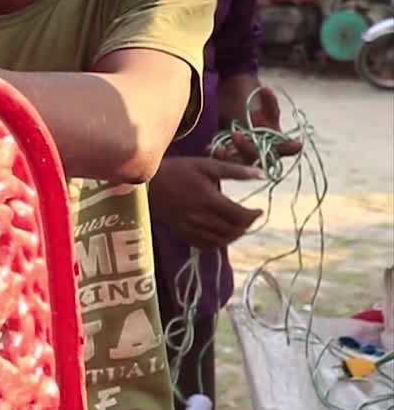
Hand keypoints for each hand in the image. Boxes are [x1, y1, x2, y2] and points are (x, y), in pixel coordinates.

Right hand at [149, 157, 264, 248]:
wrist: (146, 183)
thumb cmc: (177, 170)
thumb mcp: (207, 165)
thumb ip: (236, 171)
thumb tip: (263, 175)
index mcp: (210, 200)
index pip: (240, 216)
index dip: (254, 215)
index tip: (259, 210)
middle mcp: (201, 217)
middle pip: (233, 230)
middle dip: (246, 226)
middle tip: (249, 218)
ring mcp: (190, 228)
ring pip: (221, 240)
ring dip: (234, 235)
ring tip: (238, 226)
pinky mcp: (182, 233)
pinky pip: (206, 245)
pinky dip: (218, 242)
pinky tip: (221, 234)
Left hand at [215, 78, 301, 163]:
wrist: (226, 93)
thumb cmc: (246, 96)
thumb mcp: (257, 100)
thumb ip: (265, 100)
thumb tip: (266, 90)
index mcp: (274, 137)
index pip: (285, 148)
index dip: (288, 148)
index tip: (295, 144)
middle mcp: (261, 147)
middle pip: (258, 156)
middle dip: (247, 148)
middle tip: (236, 134)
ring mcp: (244, 151)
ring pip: (239, 161)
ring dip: (229, 157)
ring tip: (219, 148)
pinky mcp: (228, 151)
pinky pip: (224, 158)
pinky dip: (218, 154)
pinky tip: (209, 147)